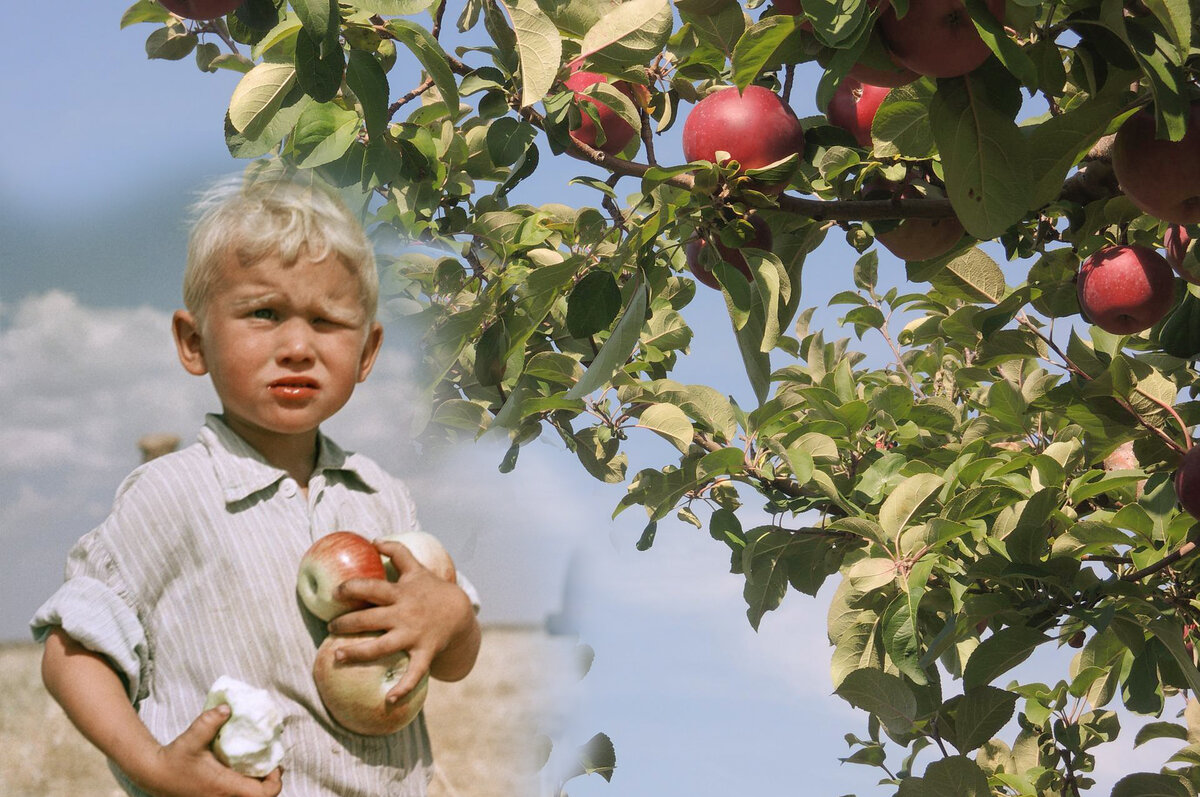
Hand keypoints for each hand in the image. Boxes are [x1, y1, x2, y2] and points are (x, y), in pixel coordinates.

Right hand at [139, 704, 282, 796]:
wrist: (154, 775)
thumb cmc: (174, 759)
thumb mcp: (192, 738)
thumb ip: (210, 721)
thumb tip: (227, 707)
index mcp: (224, 786)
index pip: (262, 794)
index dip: (274, 781)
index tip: (275, 765)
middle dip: (269, 784)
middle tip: (270, 765)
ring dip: (258, 787)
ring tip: (259, 768)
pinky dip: (245, 789)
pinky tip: (243, 773)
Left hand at [326, 539, 477, 702]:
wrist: (460, 613)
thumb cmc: (432, 591)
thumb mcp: (417, 569)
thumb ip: (397, 553)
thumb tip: (374, 540)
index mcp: (401, 593)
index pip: (372, 587)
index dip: (352, 588)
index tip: (335, 593)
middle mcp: (404, 614)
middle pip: (370, 617)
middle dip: (347, 623)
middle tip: (330, 627)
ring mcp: (413, 635)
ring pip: (381, 646)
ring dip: (358, 653)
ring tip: (338, 656)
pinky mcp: (424, 653)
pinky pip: (413, 673)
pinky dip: (403, 688)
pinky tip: (389, 701)